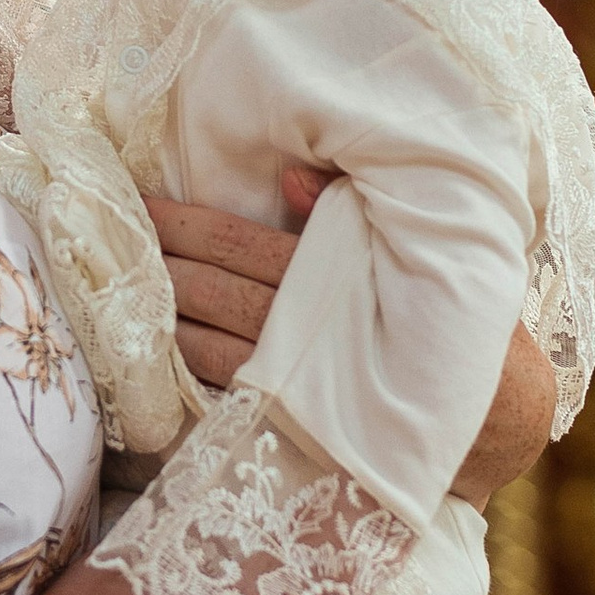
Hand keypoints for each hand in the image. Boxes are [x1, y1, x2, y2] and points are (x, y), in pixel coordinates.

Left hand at [151, 176, 559, 480]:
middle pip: (210, 292)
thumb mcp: (414, 255)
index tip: (139, 207)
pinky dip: (185, 373)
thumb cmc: (452, 322)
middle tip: (106, 242)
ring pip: (206, 346)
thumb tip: (289, 171)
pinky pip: (222, 395)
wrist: (488, 419)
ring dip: (160, 320)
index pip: (237, 245)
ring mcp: (294, 384)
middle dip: (156, 267)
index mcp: (329, 280)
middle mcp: (304, 332)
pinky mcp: (291, 423)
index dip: (184, 226)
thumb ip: (346, 211)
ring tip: (116, 296)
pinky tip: (156, 354)